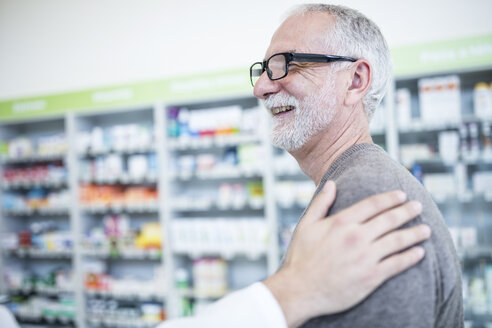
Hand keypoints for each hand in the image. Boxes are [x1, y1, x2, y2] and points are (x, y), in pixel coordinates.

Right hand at [263, 181, 429, 327]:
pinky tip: (419, 253)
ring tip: (426, 229)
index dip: (390, 198)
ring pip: (397, 241)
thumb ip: (321, 203)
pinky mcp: (371, 277)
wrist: (300, 290)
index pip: (372, 205)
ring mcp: (365, 257)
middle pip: (389, 220)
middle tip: (419, 206)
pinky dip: (410, 257)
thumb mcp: (306, 225)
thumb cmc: (300, 257)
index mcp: (341, 222)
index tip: (401, 195)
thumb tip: (332, 183)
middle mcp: (356, 236)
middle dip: (407, 211)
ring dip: (414, 234)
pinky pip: (396, 264)